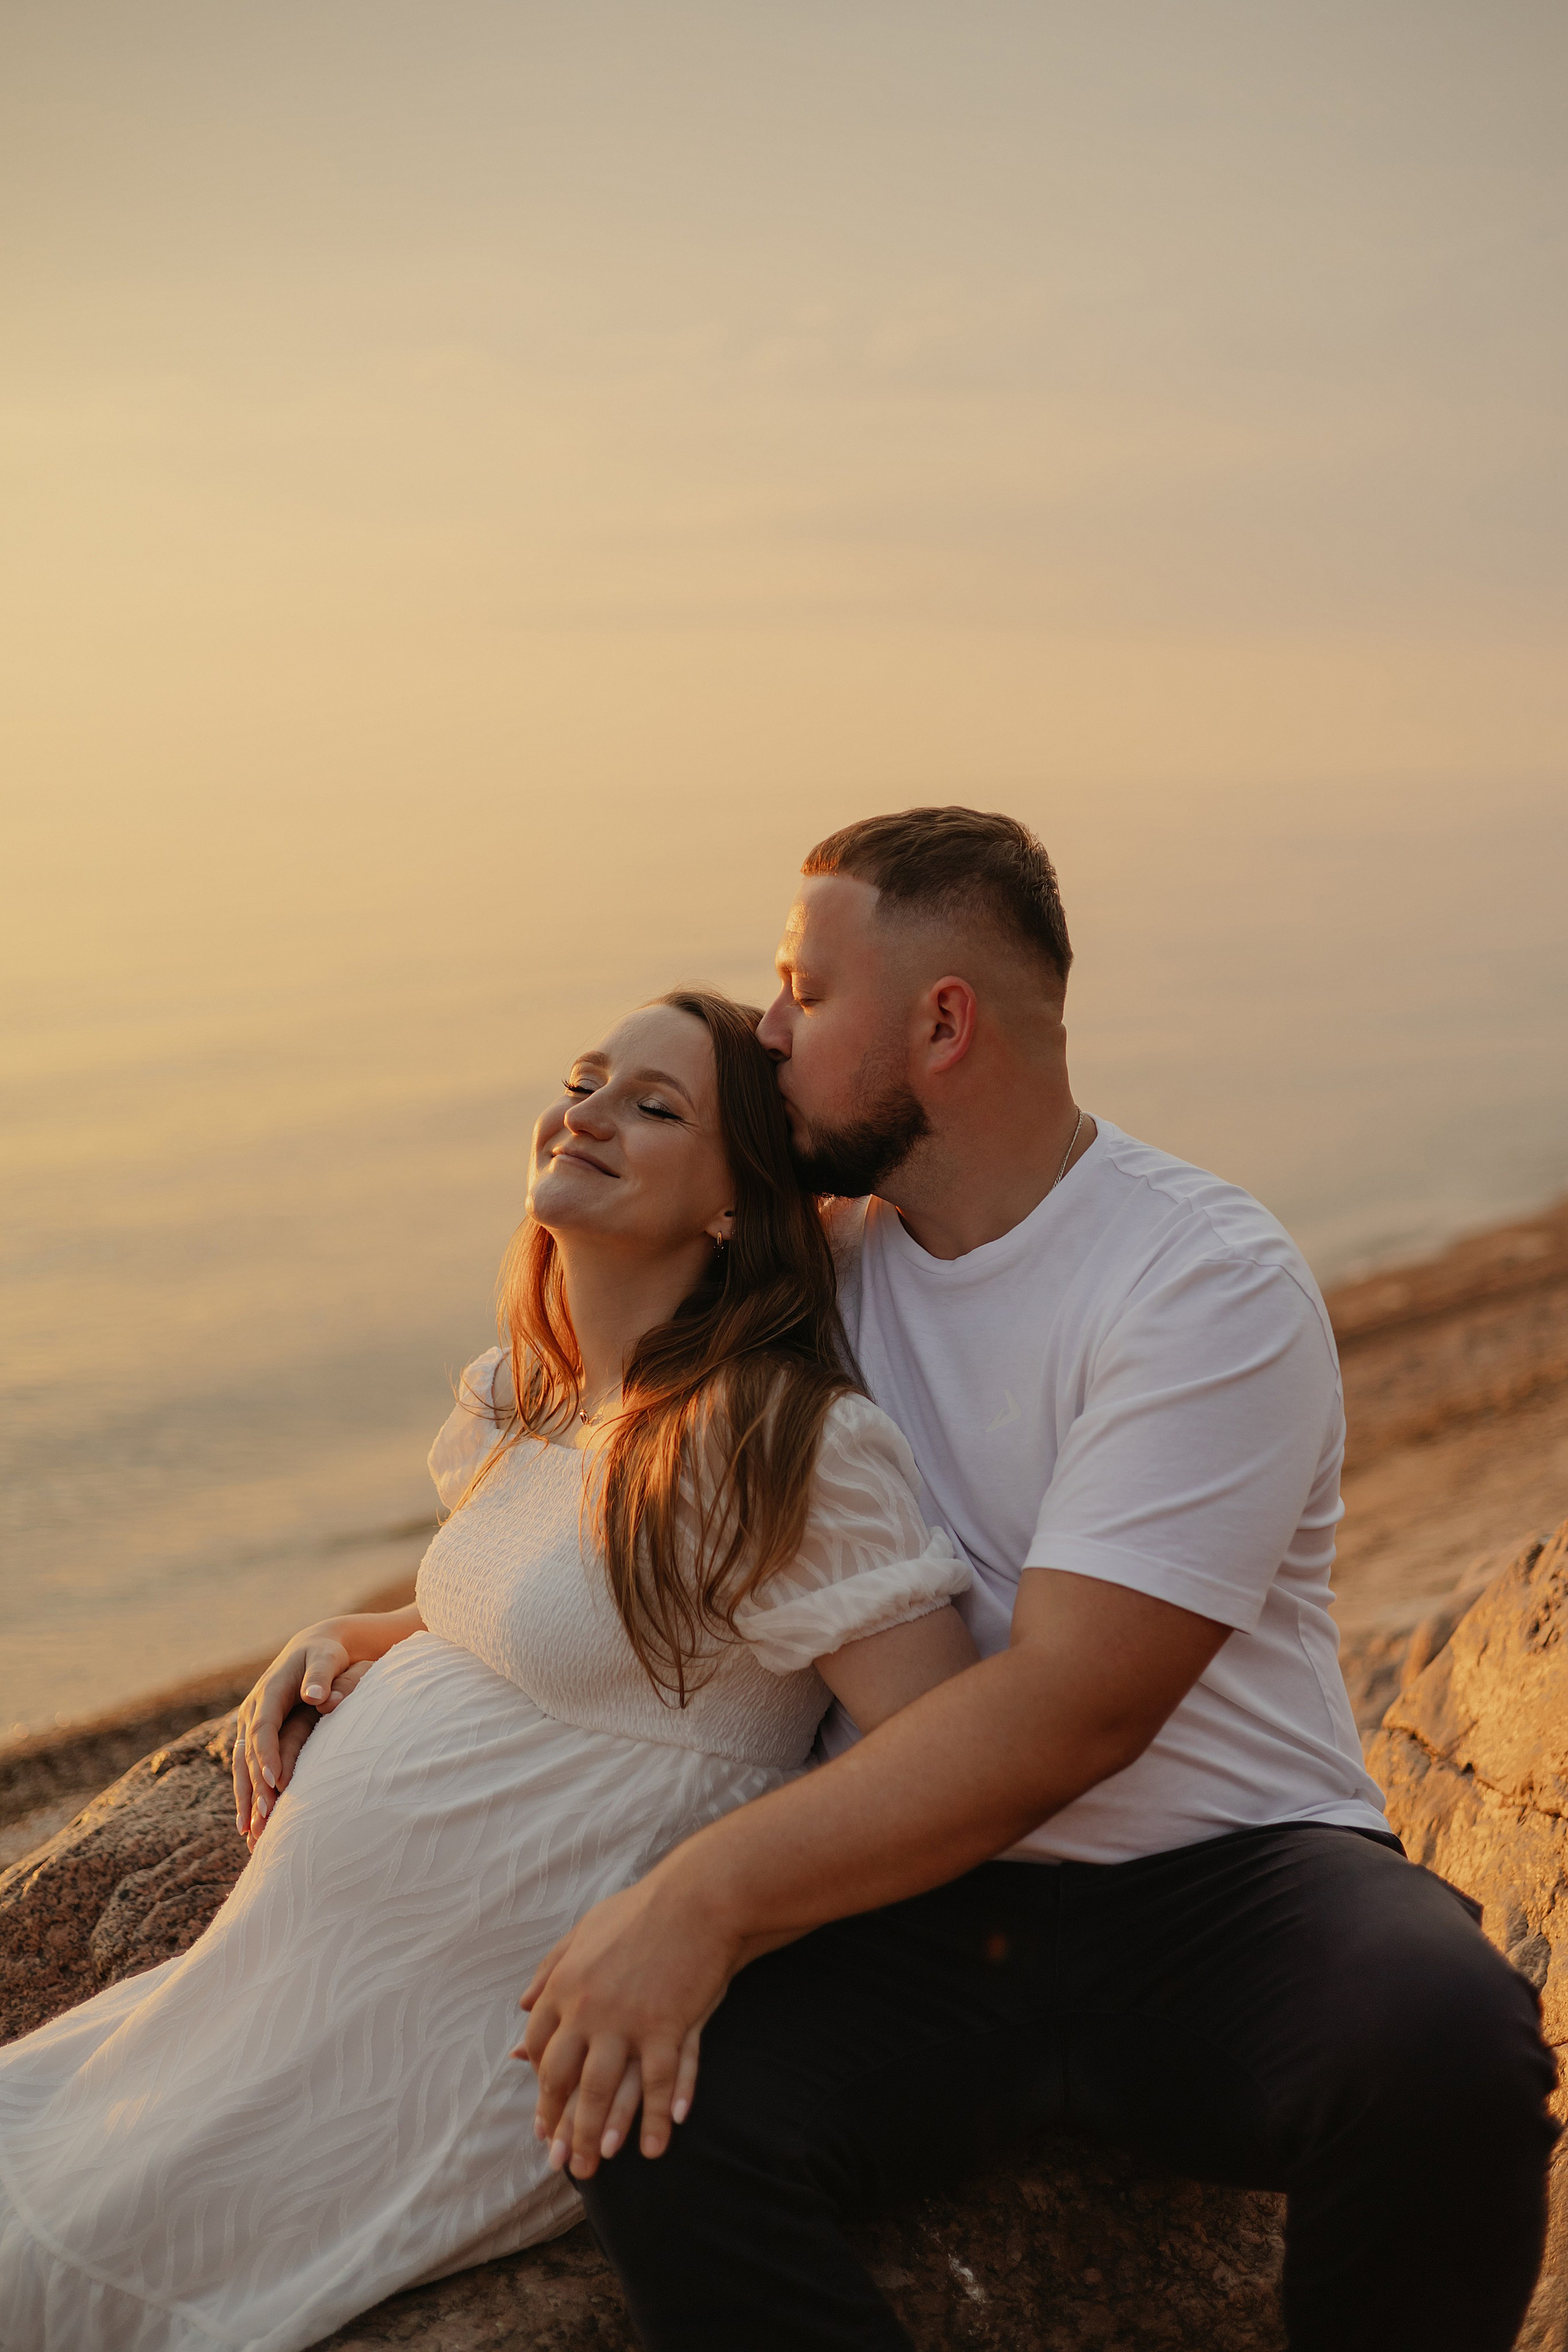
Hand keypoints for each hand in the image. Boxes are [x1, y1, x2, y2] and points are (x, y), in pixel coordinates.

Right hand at [232, 1628, 359, 1843]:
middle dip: (253, 1784)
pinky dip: (245, 1791)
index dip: (266, 1754)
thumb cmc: (326, 1654)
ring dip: (244, 1796)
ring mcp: (250, 1721)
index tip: (273, 1780)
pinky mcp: (254, 1732)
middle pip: (248, 1751)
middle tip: (263, 1816)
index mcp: (270, 1691)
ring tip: (248, 1830)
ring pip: (241, 1763)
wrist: (313, 1648)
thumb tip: (315, 1696)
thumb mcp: (326, 1658)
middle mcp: (254, 1708)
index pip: (264, 1727)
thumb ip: (322, 1676)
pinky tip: (248, 1820)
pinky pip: (244, 1766)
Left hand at [514, 1872, 736, 2179]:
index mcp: (565, 1985)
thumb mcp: (584, 1931)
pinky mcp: (667, 2025)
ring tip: (595, 2166)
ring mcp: (627, 2019)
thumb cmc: (642, 1910)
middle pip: (566, 2078)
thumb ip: (551, 1967)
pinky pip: (658, 2082)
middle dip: (562, 2124)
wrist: (697, 1896)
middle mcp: (588, 2007)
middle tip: (559, 2160)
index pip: (542, 2048)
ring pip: (606, 2091)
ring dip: (599, 2133)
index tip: (543, 2120)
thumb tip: (522, 2004)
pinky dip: (655, 2117)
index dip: (541, 2088)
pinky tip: (654, 2146)